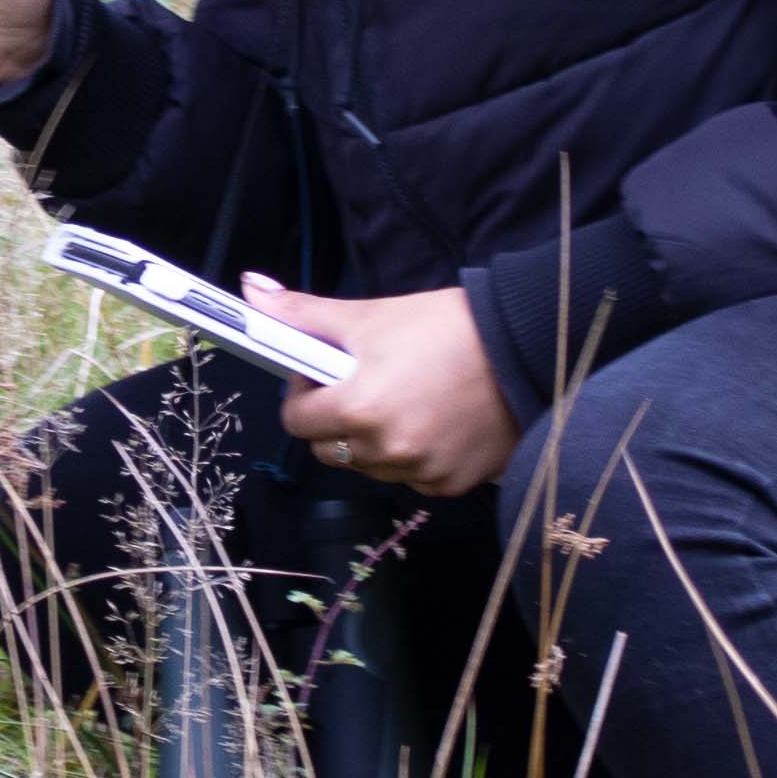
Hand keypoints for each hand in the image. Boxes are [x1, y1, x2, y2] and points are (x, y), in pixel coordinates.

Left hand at [249, 274, 518, 497]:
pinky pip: (411, 477)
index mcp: (358, 410)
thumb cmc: (446, 327)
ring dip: (373, 441)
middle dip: (335, 420)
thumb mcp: (370, 316)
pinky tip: (434, 421)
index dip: (304, 394)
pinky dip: (414, 456)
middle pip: (328, 450)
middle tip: (365, 384)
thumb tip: (251, 293)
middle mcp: (386, 451)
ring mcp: (421, 472)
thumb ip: (304, 314)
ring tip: (405, 399)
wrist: (526, 346)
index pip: (296, 422)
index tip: (324, 373)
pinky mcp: (452, 484)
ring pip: (370, 467)